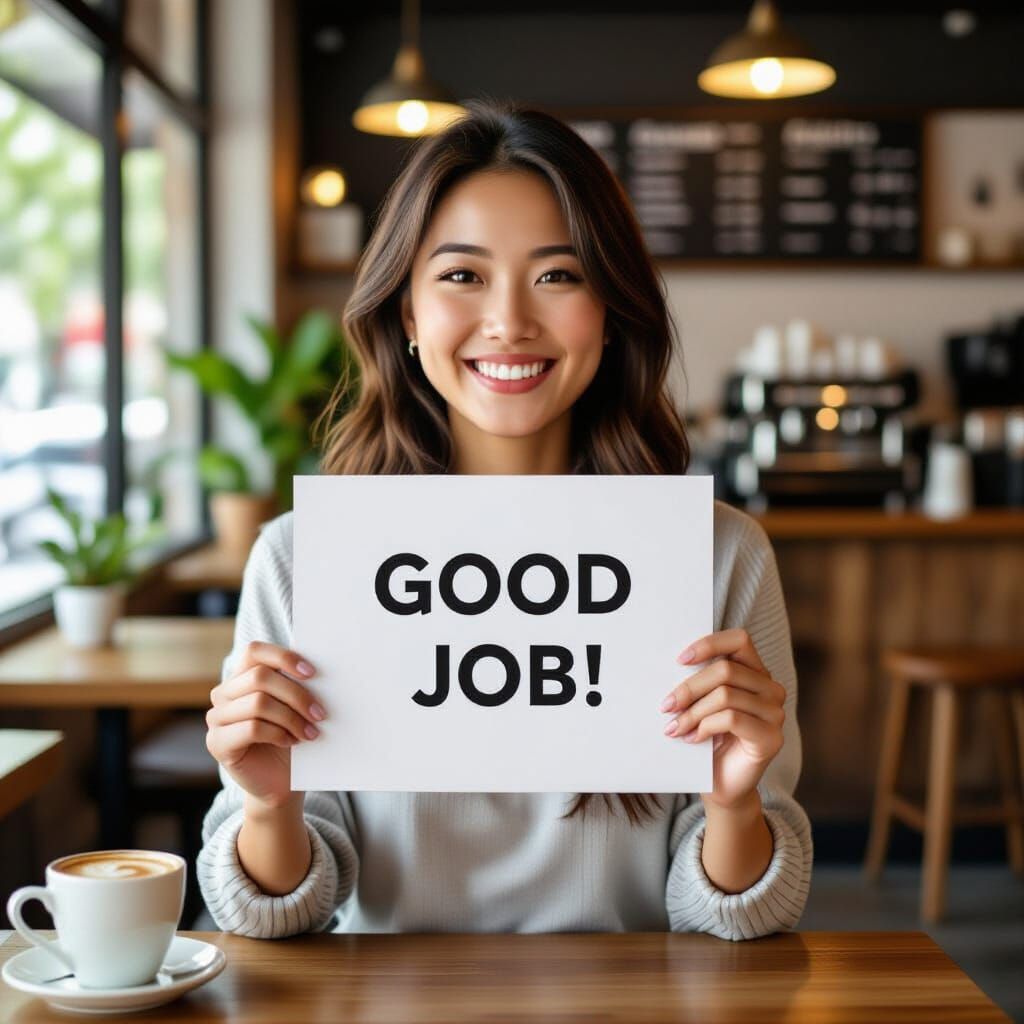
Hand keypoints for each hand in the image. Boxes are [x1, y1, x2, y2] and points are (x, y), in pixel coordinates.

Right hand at [205, 641, 325, 809]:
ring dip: (291, 717)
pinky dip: (278, 733)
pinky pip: (251, 728)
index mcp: (241, 676)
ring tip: (311, 732)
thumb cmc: (292, 738)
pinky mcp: (216, 743)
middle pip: (260, 677)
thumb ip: (297, 683)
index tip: (312, 672)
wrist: (282, 782)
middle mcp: (223, 693)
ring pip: (258, 702)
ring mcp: (216, 718)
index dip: (283, 657)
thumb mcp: (295, 706)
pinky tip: (291, 741)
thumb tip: (318, 666)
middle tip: (320, 713)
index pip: (254, 651)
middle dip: (296, 694)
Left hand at [660, 628, 784, 810]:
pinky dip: (705, 726)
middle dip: (689, 687)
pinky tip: (692, 738)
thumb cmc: (709, 739)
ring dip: (692, 712)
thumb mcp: (702, 703)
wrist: (722, 785)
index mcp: (755, 672)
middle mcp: (771, 689)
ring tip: (675, 726)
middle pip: (726, 670)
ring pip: (725, 695)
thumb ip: (698, 682)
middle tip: (666, 705)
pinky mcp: (771, 737)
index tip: (679, 660)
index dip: (709, 644)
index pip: (739, 640)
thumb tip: (673, 665)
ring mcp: (775, 713)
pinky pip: (731, 719)